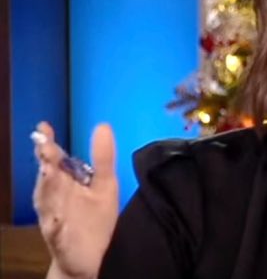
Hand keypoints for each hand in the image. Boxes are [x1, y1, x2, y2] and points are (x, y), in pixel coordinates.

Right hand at [32, 122, 119, 278]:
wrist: (91, 257)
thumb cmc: (95, 219)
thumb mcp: (105, 184)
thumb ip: (102, 158)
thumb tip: (103, 126)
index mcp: (65, 183)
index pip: (54, 159)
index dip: (48, 144)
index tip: (45, 127)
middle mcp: (55, 197)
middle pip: (47, 177)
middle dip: (45, 163)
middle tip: (45, 147)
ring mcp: (54, 217)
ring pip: (46, 200)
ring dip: (46, 187)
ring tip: (48, 171)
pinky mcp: (60, 238)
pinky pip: (55, 231)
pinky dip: (54, 225)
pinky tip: (56, 219)